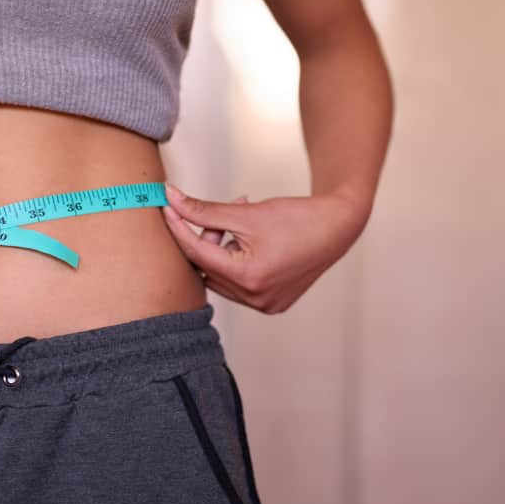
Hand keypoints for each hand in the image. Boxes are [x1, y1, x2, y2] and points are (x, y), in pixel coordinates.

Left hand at [162, 182, 370, 313]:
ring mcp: (264, 304)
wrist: (337, 228)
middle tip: (218, 216)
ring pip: (220, 278)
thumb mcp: (247, 212)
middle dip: (205, 239)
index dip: (179, 227)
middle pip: (207, 268)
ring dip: (220, 252)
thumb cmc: (298, 217)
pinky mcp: (271, 304)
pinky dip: (235, 263)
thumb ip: (205, 210)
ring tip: (240, 227)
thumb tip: (172, 198)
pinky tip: (249, 244)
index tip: (167, 207)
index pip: (198, 253)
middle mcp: (255, 298)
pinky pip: (237, 285)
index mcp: (248, 277)